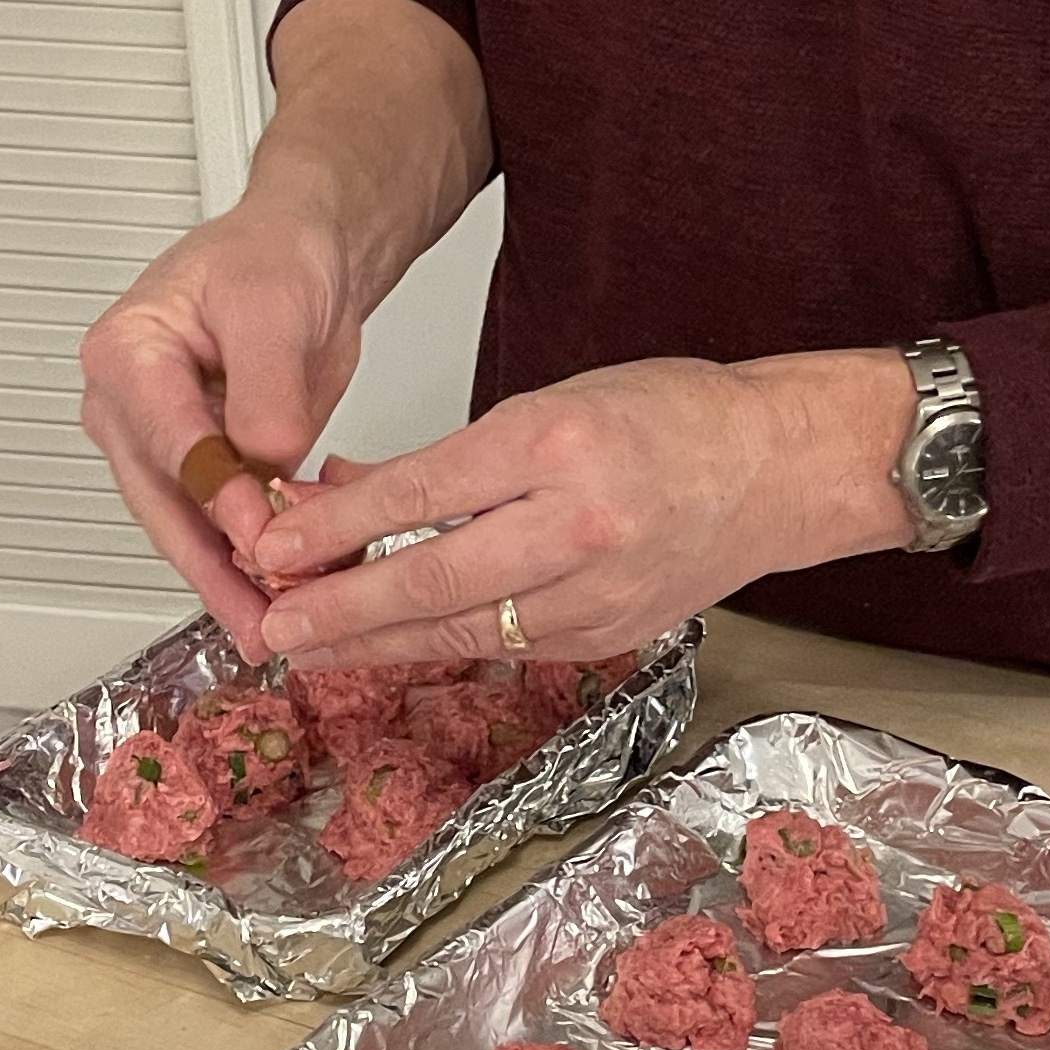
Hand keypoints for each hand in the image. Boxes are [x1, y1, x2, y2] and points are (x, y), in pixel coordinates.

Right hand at [79, 206, 366, 648]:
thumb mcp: (274, 308)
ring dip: (228, 580)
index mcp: (126, 353)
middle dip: (212, 569)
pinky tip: (281, 597)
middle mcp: (128, 404)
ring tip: (271, 627)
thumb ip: (266, 391)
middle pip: (163, 503)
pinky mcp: (199, 467)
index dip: (215, 500)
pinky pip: (217, 524)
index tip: (259, 541)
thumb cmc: (274, 258)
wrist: (303, 255)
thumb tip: (265, 462)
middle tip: (257, 621)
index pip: (169, 442)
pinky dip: (248, 562)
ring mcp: (160, 441)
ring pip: (185, 526)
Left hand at [243, 350, 918, 669]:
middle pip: (436, 579)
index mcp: (558, 445)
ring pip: (464, 630)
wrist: (778, 468)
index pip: (425, 491)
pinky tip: (392, 648)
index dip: (341, 528)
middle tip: (272, 623)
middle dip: (342, 609)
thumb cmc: (672, 418)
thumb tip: (344, 488)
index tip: (277, 545)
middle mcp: (578, 524)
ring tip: (310, 645)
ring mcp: (598, 591)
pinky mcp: (608, 636)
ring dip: (377, 643)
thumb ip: (449, 455)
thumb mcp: (551, 401)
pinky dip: (443, 647)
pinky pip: (506, 647)